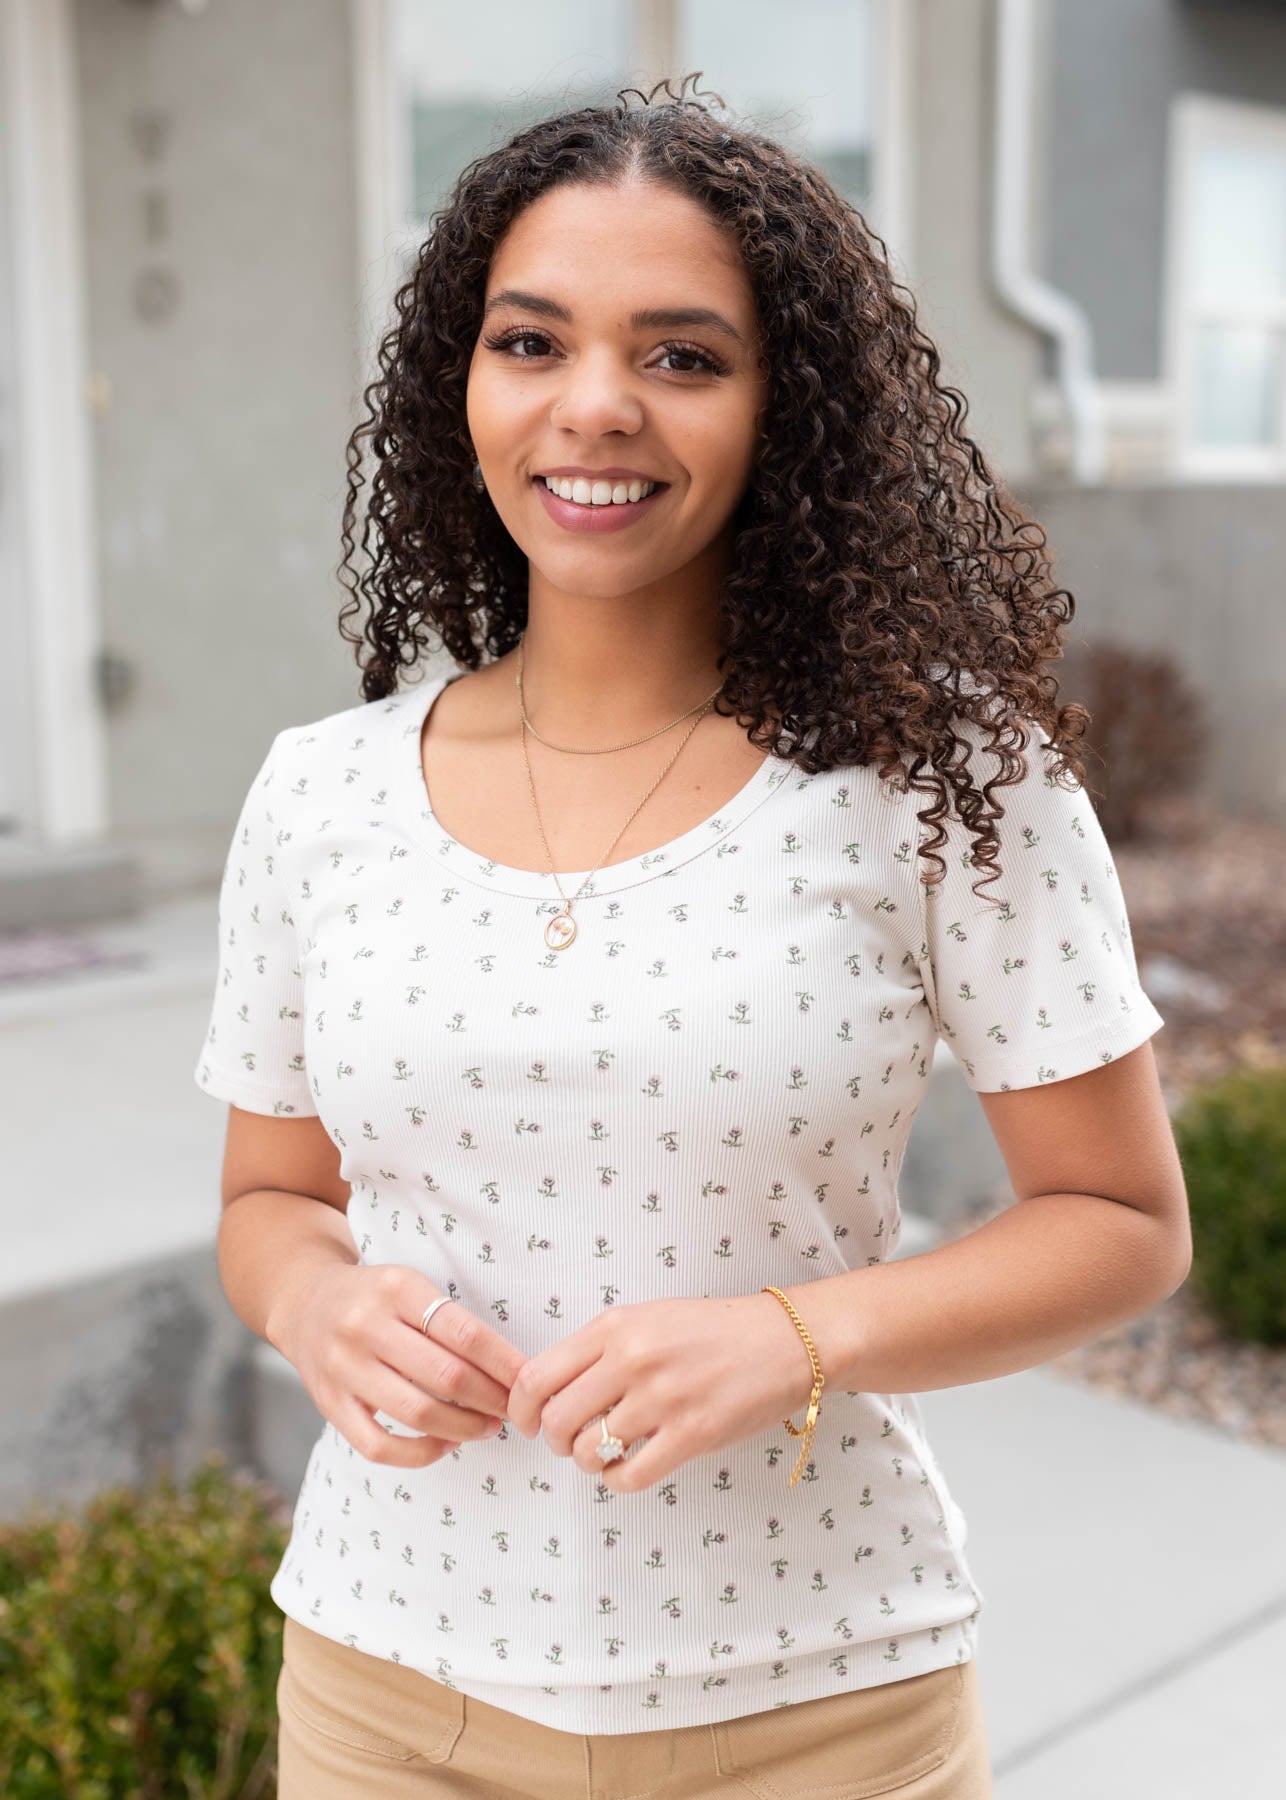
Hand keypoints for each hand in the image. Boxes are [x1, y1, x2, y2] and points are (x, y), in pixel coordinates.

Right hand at [269, 1263, 526, 1467]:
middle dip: (492, 1399)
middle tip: (517, 1410)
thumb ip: (451, 1322)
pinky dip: (420, 1453)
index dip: (505, 1363)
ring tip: (489, 1427)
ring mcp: (344, 1368)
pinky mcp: (329, 1404)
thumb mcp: (411, 1287)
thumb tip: (510, 1371)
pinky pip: (379, 1446)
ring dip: (465, 1428)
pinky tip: (446, 1444)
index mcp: (398, 1289)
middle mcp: (367, 1326)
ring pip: (417, 1412)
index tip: (530, 1381)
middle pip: (446, 1376)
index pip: (465, 1333)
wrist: (304, 1302)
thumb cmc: (375, 1297)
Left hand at [504, 1292, 817, 1491]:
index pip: (536, 1376)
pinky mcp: (692, 1435)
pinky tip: (630, 1467)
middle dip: (554, 1441)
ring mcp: (662, 1398)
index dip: (520, 1409)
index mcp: (615, 1327)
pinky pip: (630, 1476)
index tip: (526, 1423)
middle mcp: (632, 1359)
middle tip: (570, 1442)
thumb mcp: (647, 1319)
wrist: (784, 1340)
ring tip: (606, 1453)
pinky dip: (619, 1480)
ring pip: (588, 1453)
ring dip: (588, 1462)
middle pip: (555, 1421)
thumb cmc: (713, 1331)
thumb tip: (550, 1392)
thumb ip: (600, 1349)